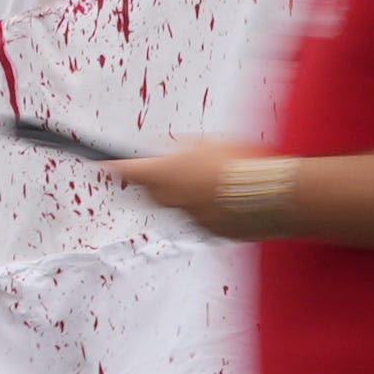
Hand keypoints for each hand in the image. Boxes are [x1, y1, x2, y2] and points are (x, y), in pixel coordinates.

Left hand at [104, 145, 260, 236]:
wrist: (268, 193)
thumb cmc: (240, 163)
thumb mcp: (205, 141)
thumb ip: (179, 146)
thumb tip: (165, 146)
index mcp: (164, 173)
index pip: (125, 170)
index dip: (113, 165)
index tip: (104, 163)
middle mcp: (170, 199)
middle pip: (148, 191)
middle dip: (155, 180)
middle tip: (171, 167)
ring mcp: (188, 219)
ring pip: (175, 207)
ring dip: (185, 195)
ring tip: (210, 180)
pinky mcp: (208, 232)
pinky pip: (200, 218)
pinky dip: (207, 208)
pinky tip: (225, 196)